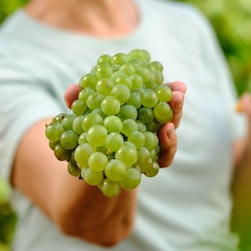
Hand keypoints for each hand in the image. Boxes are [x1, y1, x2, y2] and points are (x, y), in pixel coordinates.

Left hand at [63, 81, 186, 167]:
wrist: (84, 166)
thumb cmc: (87, 132)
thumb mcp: (81, 114)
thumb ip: (79, 102)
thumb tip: (72, 90)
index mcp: (138, 108)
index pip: (157, 96)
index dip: (169, 89)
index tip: (179, 85)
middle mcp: (149, 126)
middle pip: (169, 115)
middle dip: (175, 105)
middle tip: (178, 95)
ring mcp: (151, 146)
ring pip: (169, 138)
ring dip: (172, 131)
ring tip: (169, 125)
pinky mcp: (148, 165)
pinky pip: (161, 160)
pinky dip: (164, 151)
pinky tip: (160, 144)